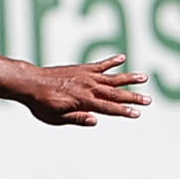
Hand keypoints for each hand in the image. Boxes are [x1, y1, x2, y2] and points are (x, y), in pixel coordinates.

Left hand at [22, 55, 150, 126]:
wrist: (31, 83)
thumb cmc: (42, 104)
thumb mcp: (56, 117)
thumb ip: (76, 118)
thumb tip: (95, 121)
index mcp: (84, 101)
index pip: (109, 108)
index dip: (123, 111)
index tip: (136, 114)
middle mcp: (88, 87)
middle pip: (115, 93)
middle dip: (133, 97)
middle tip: (148, 100)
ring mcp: (86, 76)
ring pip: (112, 77)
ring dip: (129, 78)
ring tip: (144, 77)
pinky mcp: (81, 69)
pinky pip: (100, 64)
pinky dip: (111, 61)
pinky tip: (122, 58)